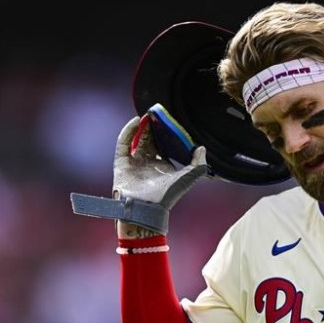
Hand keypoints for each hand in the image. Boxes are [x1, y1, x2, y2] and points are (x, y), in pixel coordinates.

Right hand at [70, 115, 207, 234]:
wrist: (146, 209)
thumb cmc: (168, 195)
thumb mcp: (188, 178)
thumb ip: (199, 165)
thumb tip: (201, 148)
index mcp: (163, 166)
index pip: (165, 145)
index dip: (167, 133)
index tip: (170, 121)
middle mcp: (148, 163)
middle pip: (150, 140)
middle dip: (154, 127)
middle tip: (158, 113)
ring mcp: (134, 163)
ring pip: (137, 140)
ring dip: (142, 127)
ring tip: (148, 115)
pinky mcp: (121, 163)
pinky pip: (123, 144)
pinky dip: (128, 132)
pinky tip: (136, 121)